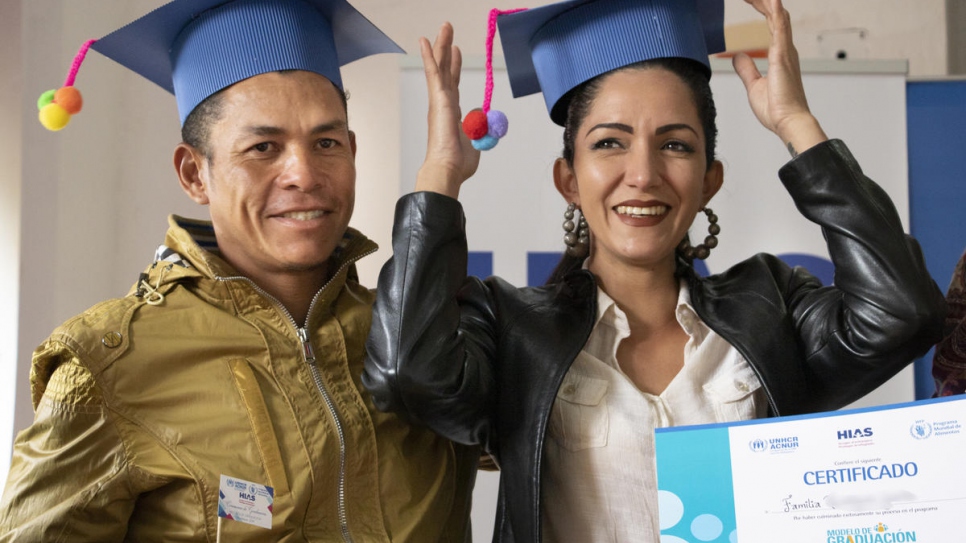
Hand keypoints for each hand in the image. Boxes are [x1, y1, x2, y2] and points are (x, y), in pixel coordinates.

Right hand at [415, 22, 479, 197]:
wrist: (448, 168)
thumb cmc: (459, 162)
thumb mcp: (476, 140)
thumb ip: (479, 127)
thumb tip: (480, 114)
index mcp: (451, 113)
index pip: (453, 84)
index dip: (454, 67)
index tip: (455, 53)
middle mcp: (443, 104)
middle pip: (444, 70)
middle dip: (445, 49)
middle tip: (446, 30)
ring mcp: (439, 100)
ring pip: (439, 66)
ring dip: (440, 45)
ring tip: (444, 26)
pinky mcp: (438, 99)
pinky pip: (433, 73)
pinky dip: (429, 56)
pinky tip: (424, 41)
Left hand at [732, 0, 826, 155]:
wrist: (788, 122)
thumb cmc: (776, 108)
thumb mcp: (754, 85)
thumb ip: (747, 69)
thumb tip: (739, 56)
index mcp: (780, 54)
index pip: (772, 23)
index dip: (763, 8)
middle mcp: (786, 49)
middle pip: (776, 14)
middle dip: (764, 0)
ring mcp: (786, 51)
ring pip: (778, 16)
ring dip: (768, 1)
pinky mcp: (783, 57)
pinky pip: (781, 28)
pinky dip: (776, 12)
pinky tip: (773, 0)